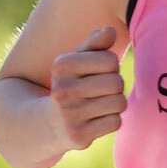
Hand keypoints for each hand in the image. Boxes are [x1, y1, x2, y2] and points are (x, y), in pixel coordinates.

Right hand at [49, 22, 128, 151]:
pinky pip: (115, 122)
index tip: (98, 71)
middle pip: (116, 82)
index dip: (111, 66)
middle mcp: (62, 90)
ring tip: (101, 103)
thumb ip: (95, 44)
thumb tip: (110, 30)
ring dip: (115, 103)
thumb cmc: (70, 84)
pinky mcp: (78, 136)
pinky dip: (111, 120)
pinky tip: (97, 119)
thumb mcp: (77, 61)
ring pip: (119, 103)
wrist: (48, 123)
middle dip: (115, 85)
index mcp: (61, 66)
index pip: (109, 60)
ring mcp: (69, 115)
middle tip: (102, 89)